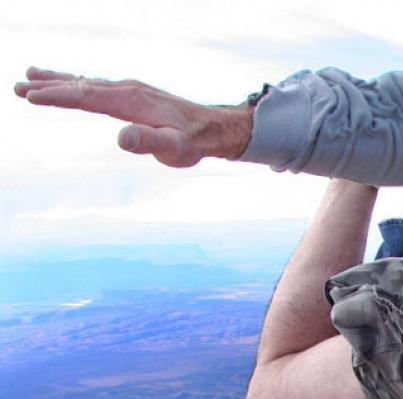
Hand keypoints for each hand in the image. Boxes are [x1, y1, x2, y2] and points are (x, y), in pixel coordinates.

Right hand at [14, 67, 251, 165]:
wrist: (214, 129)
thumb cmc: (194, 143)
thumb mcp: (174, 149)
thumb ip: (150, 143)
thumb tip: (122, 138)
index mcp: (130, 101)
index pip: (86, 97)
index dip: (57, 96)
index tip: (31, 96)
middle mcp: (127, 90)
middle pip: (80, 86)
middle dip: (48, 87)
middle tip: (16, 87)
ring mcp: (130, 90)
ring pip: (86, 83)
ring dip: (58, 81)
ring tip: (29, 77)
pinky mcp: (134, 94)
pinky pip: (98, 86)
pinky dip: (77, 82)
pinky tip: (67, 83)